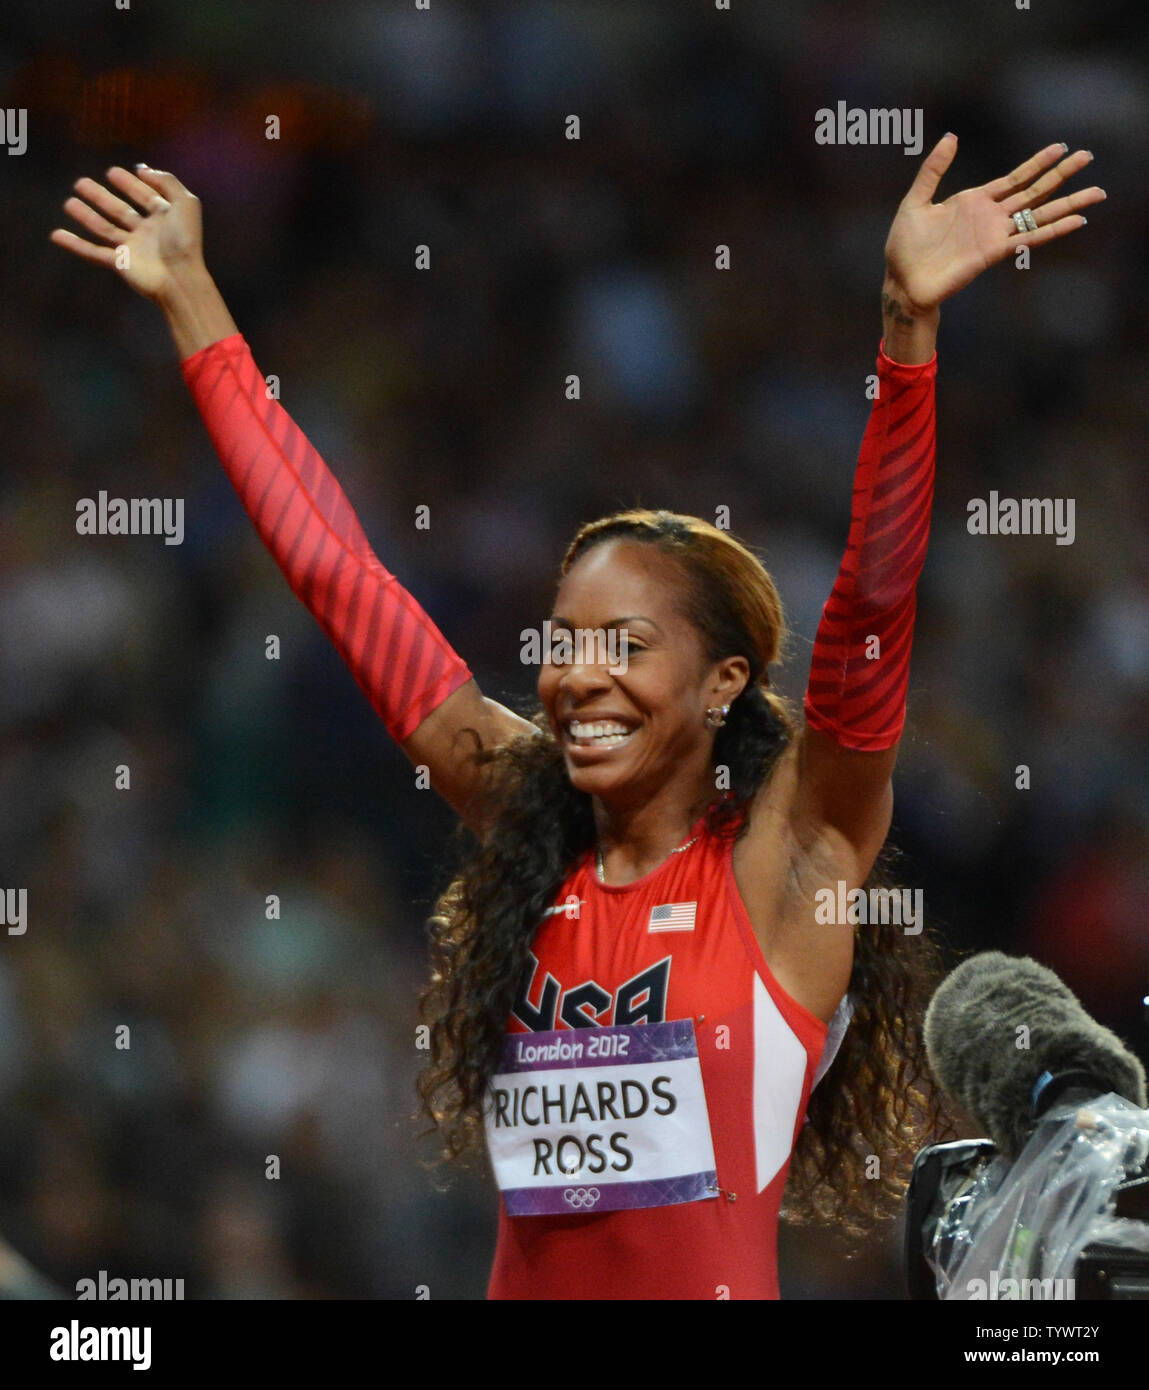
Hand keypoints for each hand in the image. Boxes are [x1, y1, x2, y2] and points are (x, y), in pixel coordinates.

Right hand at [49, 165, 204, 303]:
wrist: (179, 278)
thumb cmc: (184, 241)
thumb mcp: (185, 202)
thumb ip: (167, 181)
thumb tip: (143, 169)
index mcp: (164, 218)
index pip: (145, 196)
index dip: (130, 184)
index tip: (112, 172)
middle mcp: (148, 232)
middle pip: (119, 211)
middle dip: (101, 197)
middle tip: (80, 183)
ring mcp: (132, 248)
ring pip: (104, 229)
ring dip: (86, 216)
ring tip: (69, 202)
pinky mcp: (120, 263)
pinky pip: (93, 253)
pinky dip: (75, 245)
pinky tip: (57, 235)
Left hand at [883, 136, 1104, 315]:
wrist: (902, 281)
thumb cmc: (905, 246)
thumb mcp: (916, 200)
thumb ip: (933, 170)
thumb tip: (951, 137)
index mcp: (973, 201)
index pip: (1014, 178)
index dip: (1037, 163)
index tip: (1060, 147)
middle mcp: (990, 216)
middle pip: (1033, 192)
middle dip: (1060, 175)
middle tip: (1087, 157)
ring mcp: (994, 235)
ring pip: (1039, 214)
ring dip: (1067, 203)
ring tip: (1096, 192)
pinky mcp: (993, 253)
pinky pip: (1029, 239)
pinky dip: (1053, 230)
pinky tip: (1076, 221)